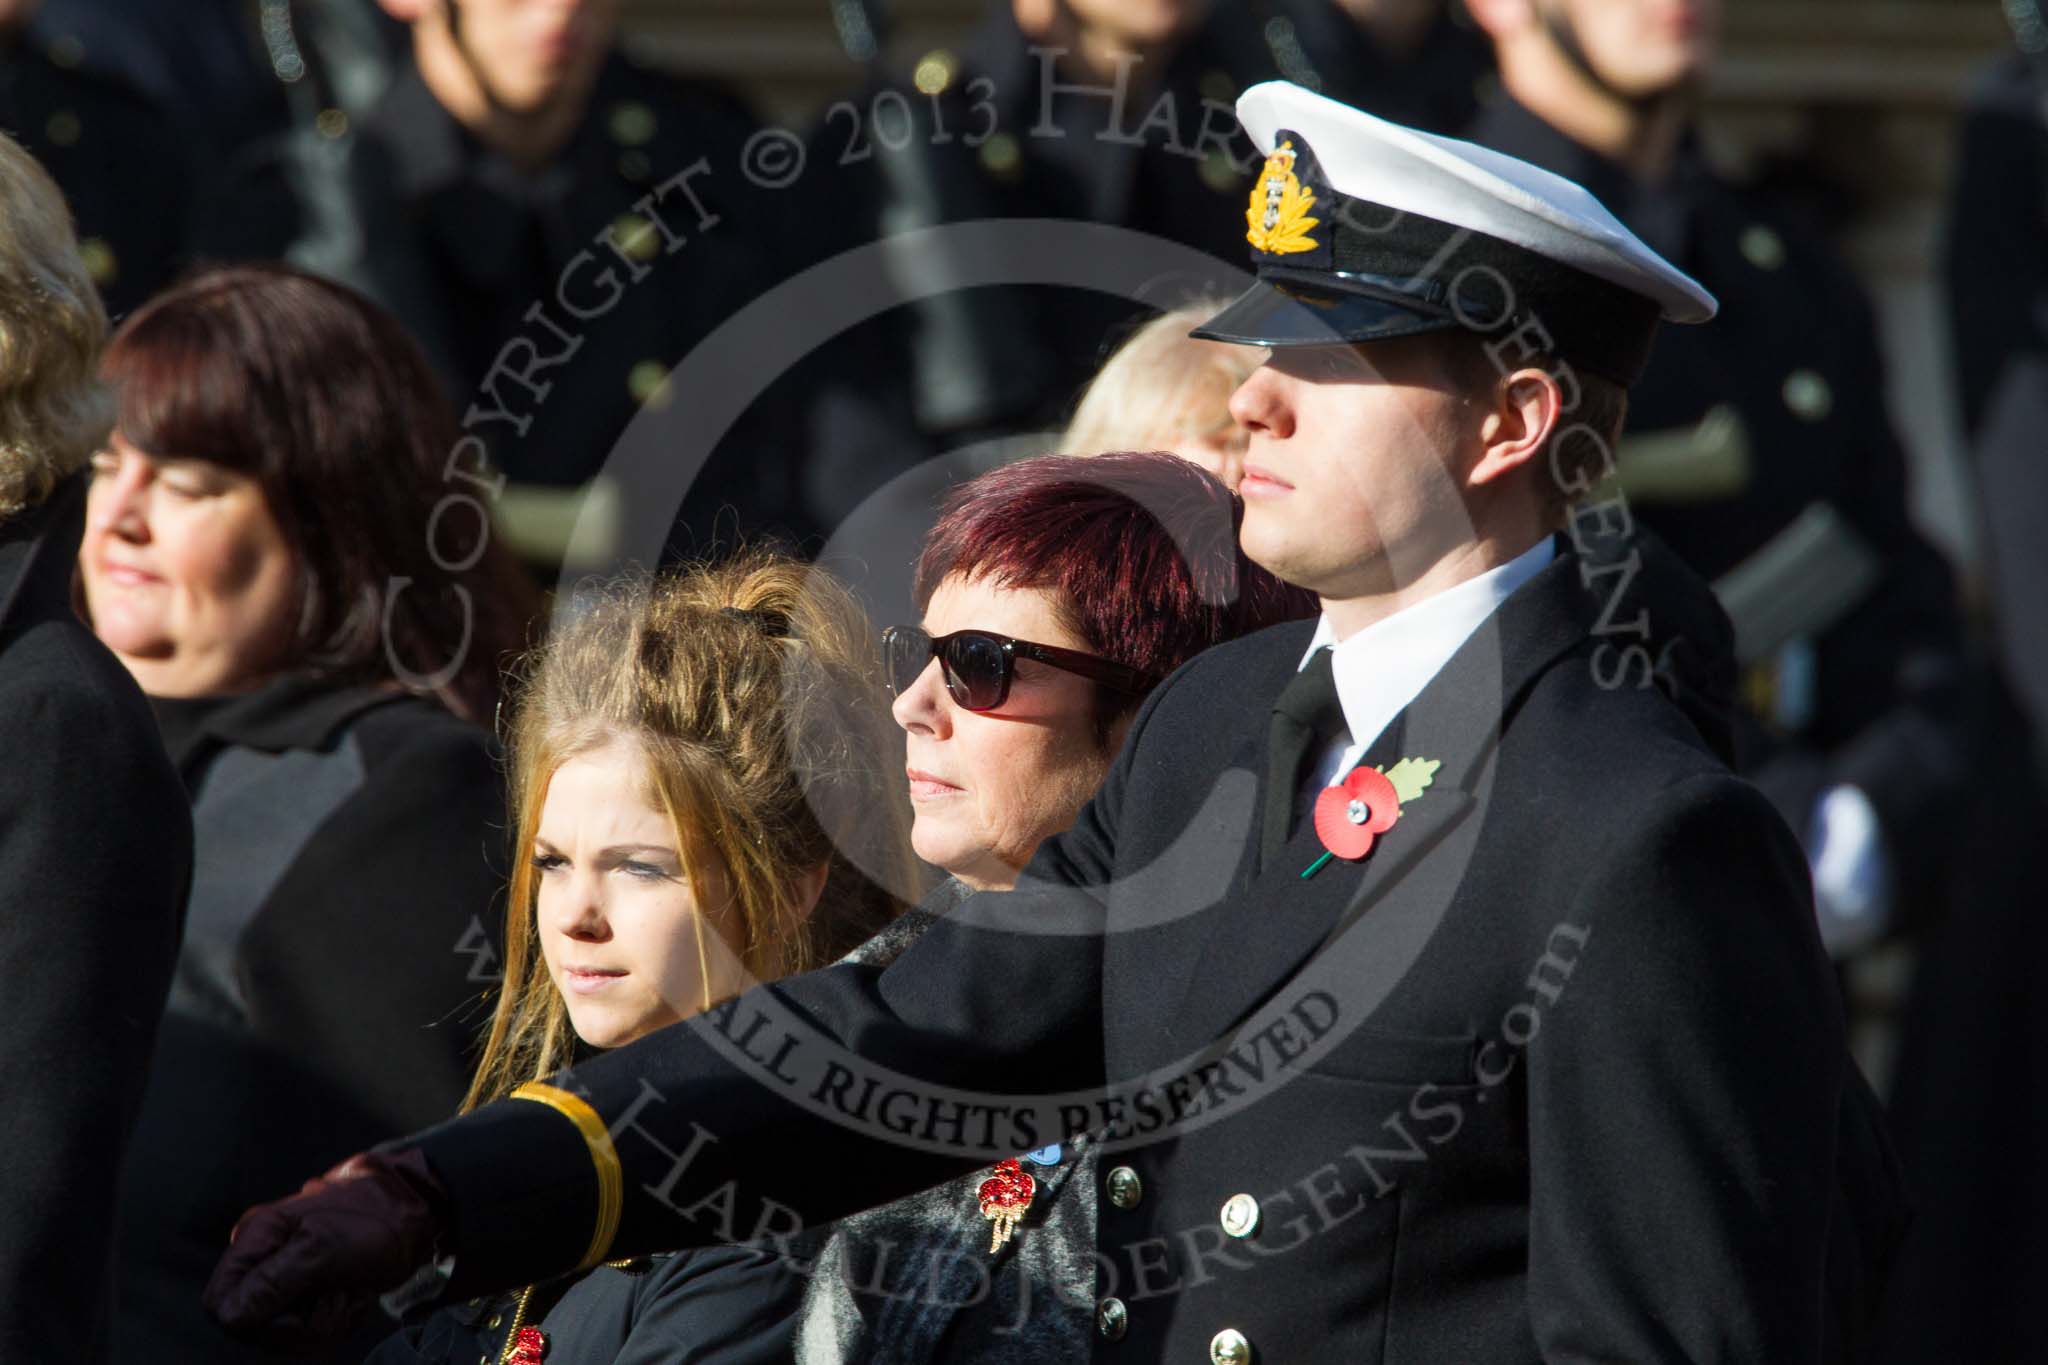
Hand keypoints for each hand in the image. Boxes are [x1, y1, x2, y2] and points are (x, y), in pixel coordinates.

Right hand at [202, 1146, 448, 1348]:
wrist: (416, 1210)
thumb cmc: (374, 1217)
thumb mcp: (324, 1249)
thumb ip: (274, 1282)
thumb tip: (229, 1316)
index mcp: (256, 1238)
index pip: (220, 1303)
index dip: (253, 1320)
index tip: (296, 1310)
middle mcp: (263, 1259)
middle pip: (252, 1326)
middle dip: (300, 1324)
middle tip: (335, 1293)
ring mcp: (285, 1277)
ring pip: (284, 1335)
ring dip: (323, 1322)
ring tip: (347, 1289)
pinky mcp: (307, 1291)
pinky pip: (309, 1330)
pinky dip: (336, 1320)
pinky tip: (352, 1294)